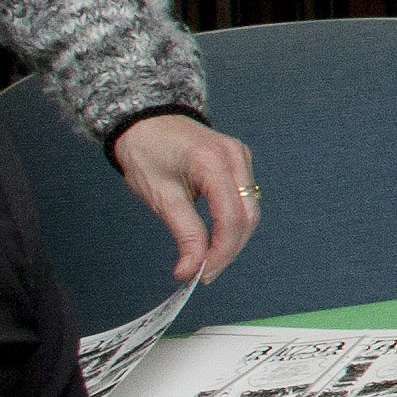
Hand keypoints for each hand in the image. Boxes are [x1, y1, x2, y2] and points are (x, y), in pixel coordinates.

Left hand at [110, 111, 260, 282]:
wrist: (146, 120)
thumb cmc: (146, 153)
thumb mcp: (160, 196)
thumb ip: (183, 233)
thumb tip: (191, 270)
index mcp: (213, 162)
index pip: (231, 218)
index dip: (220, 252)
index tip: (201, 276)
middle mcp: (235, 157)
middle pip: (247, 216)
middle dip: (228, 250)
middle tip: (203, 273)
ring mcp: (241, 157)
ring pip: (250, 210)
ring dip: (232, 238)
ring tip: (207, 258)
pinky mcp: (240, 161)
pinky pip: (245, 199)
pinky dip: (233, 222)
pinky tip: (215, 236)